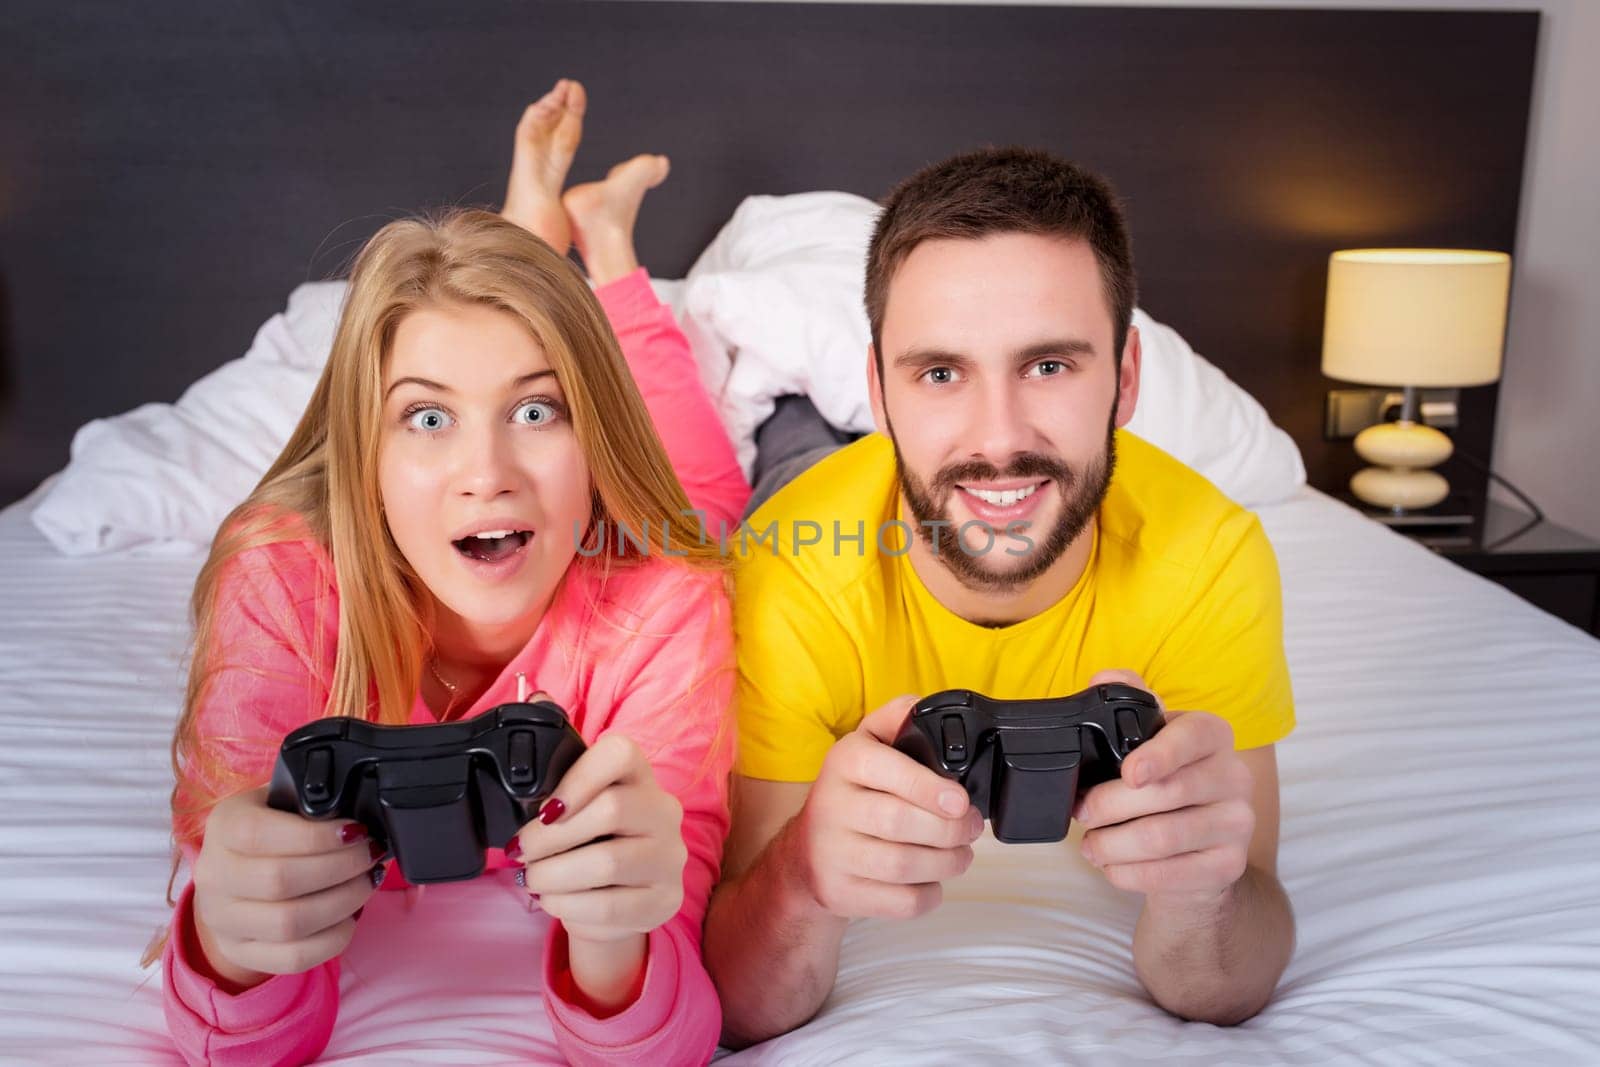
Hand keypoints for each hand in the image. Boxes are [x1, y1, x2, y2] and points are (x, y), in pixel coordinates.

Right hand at [191, 786, 383, 989]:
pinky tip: (351, 914)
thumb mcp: (280, 802)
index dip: (316, 836)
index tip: (356, 831)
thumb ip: (310, 805)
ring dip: (344, 902)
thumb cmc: (271, 830)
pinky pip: (294, 957)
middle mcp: (215, 875)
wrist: (232, 874)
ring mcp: (223, 920)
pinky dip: (335, 937)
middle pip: (280, 881)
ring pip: (289, 924)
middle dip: (341, 867)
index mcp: (224, 827)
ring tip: (367, 882)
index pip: (260, 834)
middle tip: (371, 855)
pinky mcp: (242, 952)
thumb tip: (356, 821)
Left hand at [512, 732, 686, 944]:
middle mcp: (664, 812)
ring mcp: (670, 858)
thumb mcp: (572, 804)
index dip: (580, 776)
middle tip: (523, 852)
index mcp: (640, 777)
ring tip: (533, 879)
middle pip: (611, 810)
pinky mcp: (665, 900)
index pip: (622, 753)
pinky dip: (568, 906)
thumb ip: (554, 762)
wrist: (615, 905)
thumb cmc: (586, 844)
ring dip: (554, 875)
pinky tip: (553, 900)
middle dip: (551, 836)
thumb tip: (535, 697)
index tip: (545, 808)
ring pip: (606, 863)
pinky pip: (610, 906)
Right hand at [793, 694, 982, 920]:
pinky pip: (898, 902)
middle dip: (951, 829)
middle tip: (971, 827)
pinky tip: (932, 879)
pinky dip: (929, 894)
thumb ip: (898, 718)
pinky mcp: (838, 893)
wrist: (808, 852)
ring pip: (903, 866)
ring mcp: (829, 854)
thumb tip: (927, 706)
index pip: (885, 770)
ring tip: (961, 854)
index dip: (928, 788)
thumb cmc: (854, 793)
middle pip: (900, 823)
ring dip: (948, 863)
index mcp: (843, 761)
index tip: (960, 800)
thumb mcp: (868, 744)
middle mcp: (829, 806)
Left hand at [1074, 671, 1254, 906]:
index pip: (1193, 736)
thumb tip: (1104, 678)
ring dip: (1112, 845)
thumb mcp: (1147, 739)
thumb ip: (1128, 702)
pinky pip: (1170, 875)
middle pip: (1168, 793)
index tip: (1128, 773)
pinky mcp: (1229, 865)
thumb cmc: (1162, 785)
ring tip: (1091, 846)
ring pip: (1163, 838)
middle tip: (1082, 814)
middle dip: (1109, 806)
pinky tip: (1112, 868)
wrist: (1199, 849)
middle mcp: (1235, 776)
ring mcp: (1238, 823)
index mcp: (1212, 735)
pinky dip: (1129, 874)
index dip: (1160, 754)